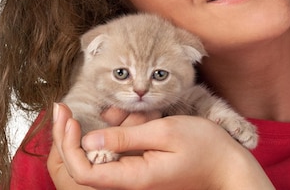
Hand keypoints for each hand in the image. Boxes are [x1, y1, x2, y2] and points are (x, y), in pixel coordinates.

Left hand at [50, 103, 273, 189]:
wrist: (229, 165)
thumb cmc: (205, 147)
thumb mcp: (165, 132)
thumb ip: (126, 137)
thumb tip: (88, 139)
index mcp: (132, 178)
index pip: (82, 171)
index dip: (67, 145)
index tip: (67, 116)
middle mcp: (129, 181)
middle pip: (81, 166)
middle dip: (67, 136)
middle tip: (61, 107)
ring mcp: (134, 176)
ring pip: (97, 156)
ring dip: (95, 130)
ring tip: (116, 111)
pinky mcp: (140, 168)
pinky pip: (115, 152)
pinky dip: (113, 132)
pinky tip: (126, 117)